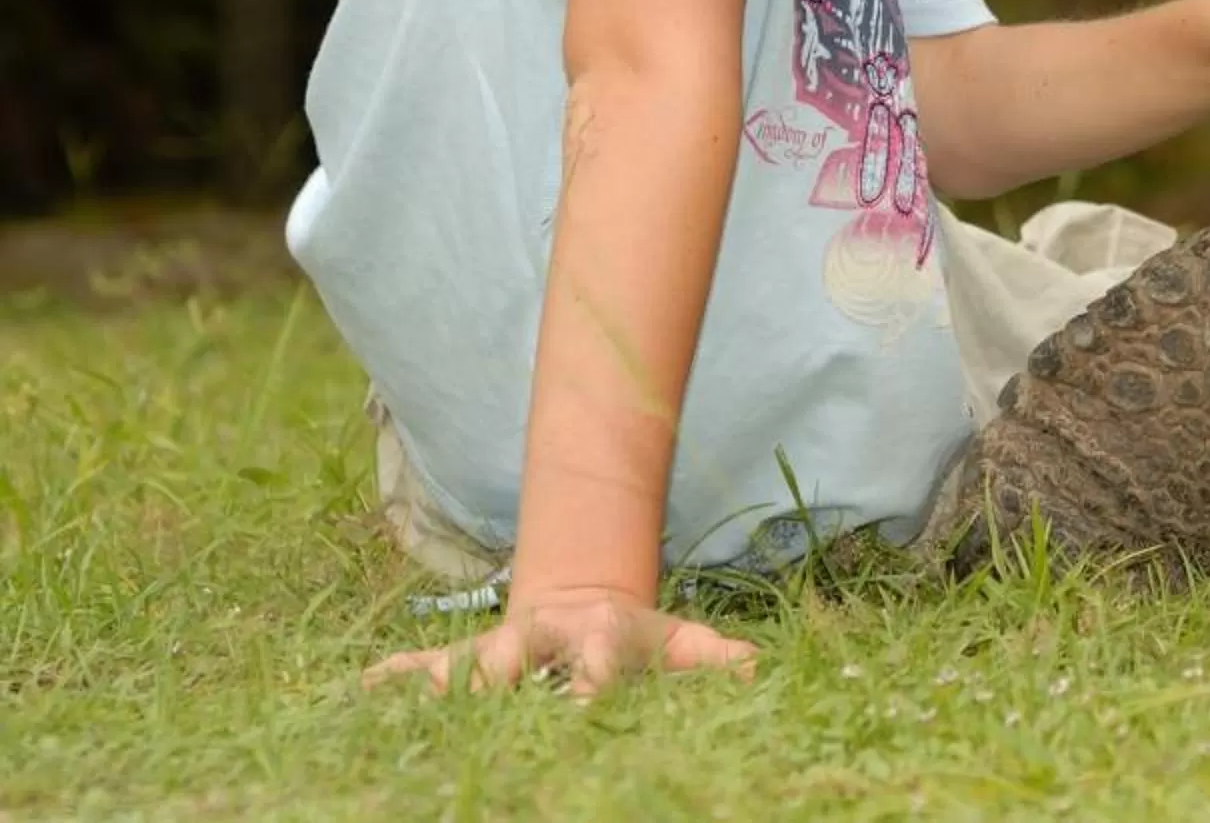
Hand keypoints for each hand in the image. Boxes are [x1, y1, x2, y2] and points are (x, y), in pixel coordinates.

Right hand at [363, 588, 754, 698]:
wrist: (582, 598)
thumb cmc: (636, 637)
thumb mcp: (678, 643)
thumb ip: (713, 659)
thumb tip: (756, 670)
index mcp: (596, 637)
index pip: (596, 664)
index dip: (590, 688)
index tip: (580, 714)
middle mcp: (539, 637)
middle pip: (510, 662)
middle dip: (491, 687)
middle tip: (474, 713)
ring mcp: (495, 647)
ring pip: (457, 666)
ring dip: (430, 688)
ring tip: (400, 714)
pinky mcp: (458, 658)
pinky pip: (412, 666)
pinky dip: (384, 681)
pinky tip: (350, 696)